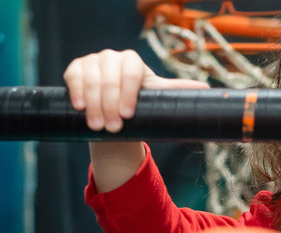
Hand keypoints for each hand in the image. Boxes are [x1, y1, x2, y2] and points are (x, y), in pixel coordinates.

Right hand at [64, 49, 207, 132]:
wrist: (114, 112)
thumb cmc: (138, 105)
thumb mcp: (157, 99)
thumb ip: (176, 92)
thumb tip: (207, 88)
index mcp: (134, 62)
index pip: (131, 72)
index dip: (128, 93)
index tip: (127, 115)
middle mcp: (112, 57)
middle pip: (109, 78)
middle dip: (110, 105)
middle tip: (112, 128)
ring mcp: (92, 62)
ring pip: (90, 79)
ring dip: (94, 104)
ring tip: (97, 126)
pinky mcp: (76, 69)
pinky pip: (73, 77)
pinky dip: (76, 92)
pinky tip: (80, 107)